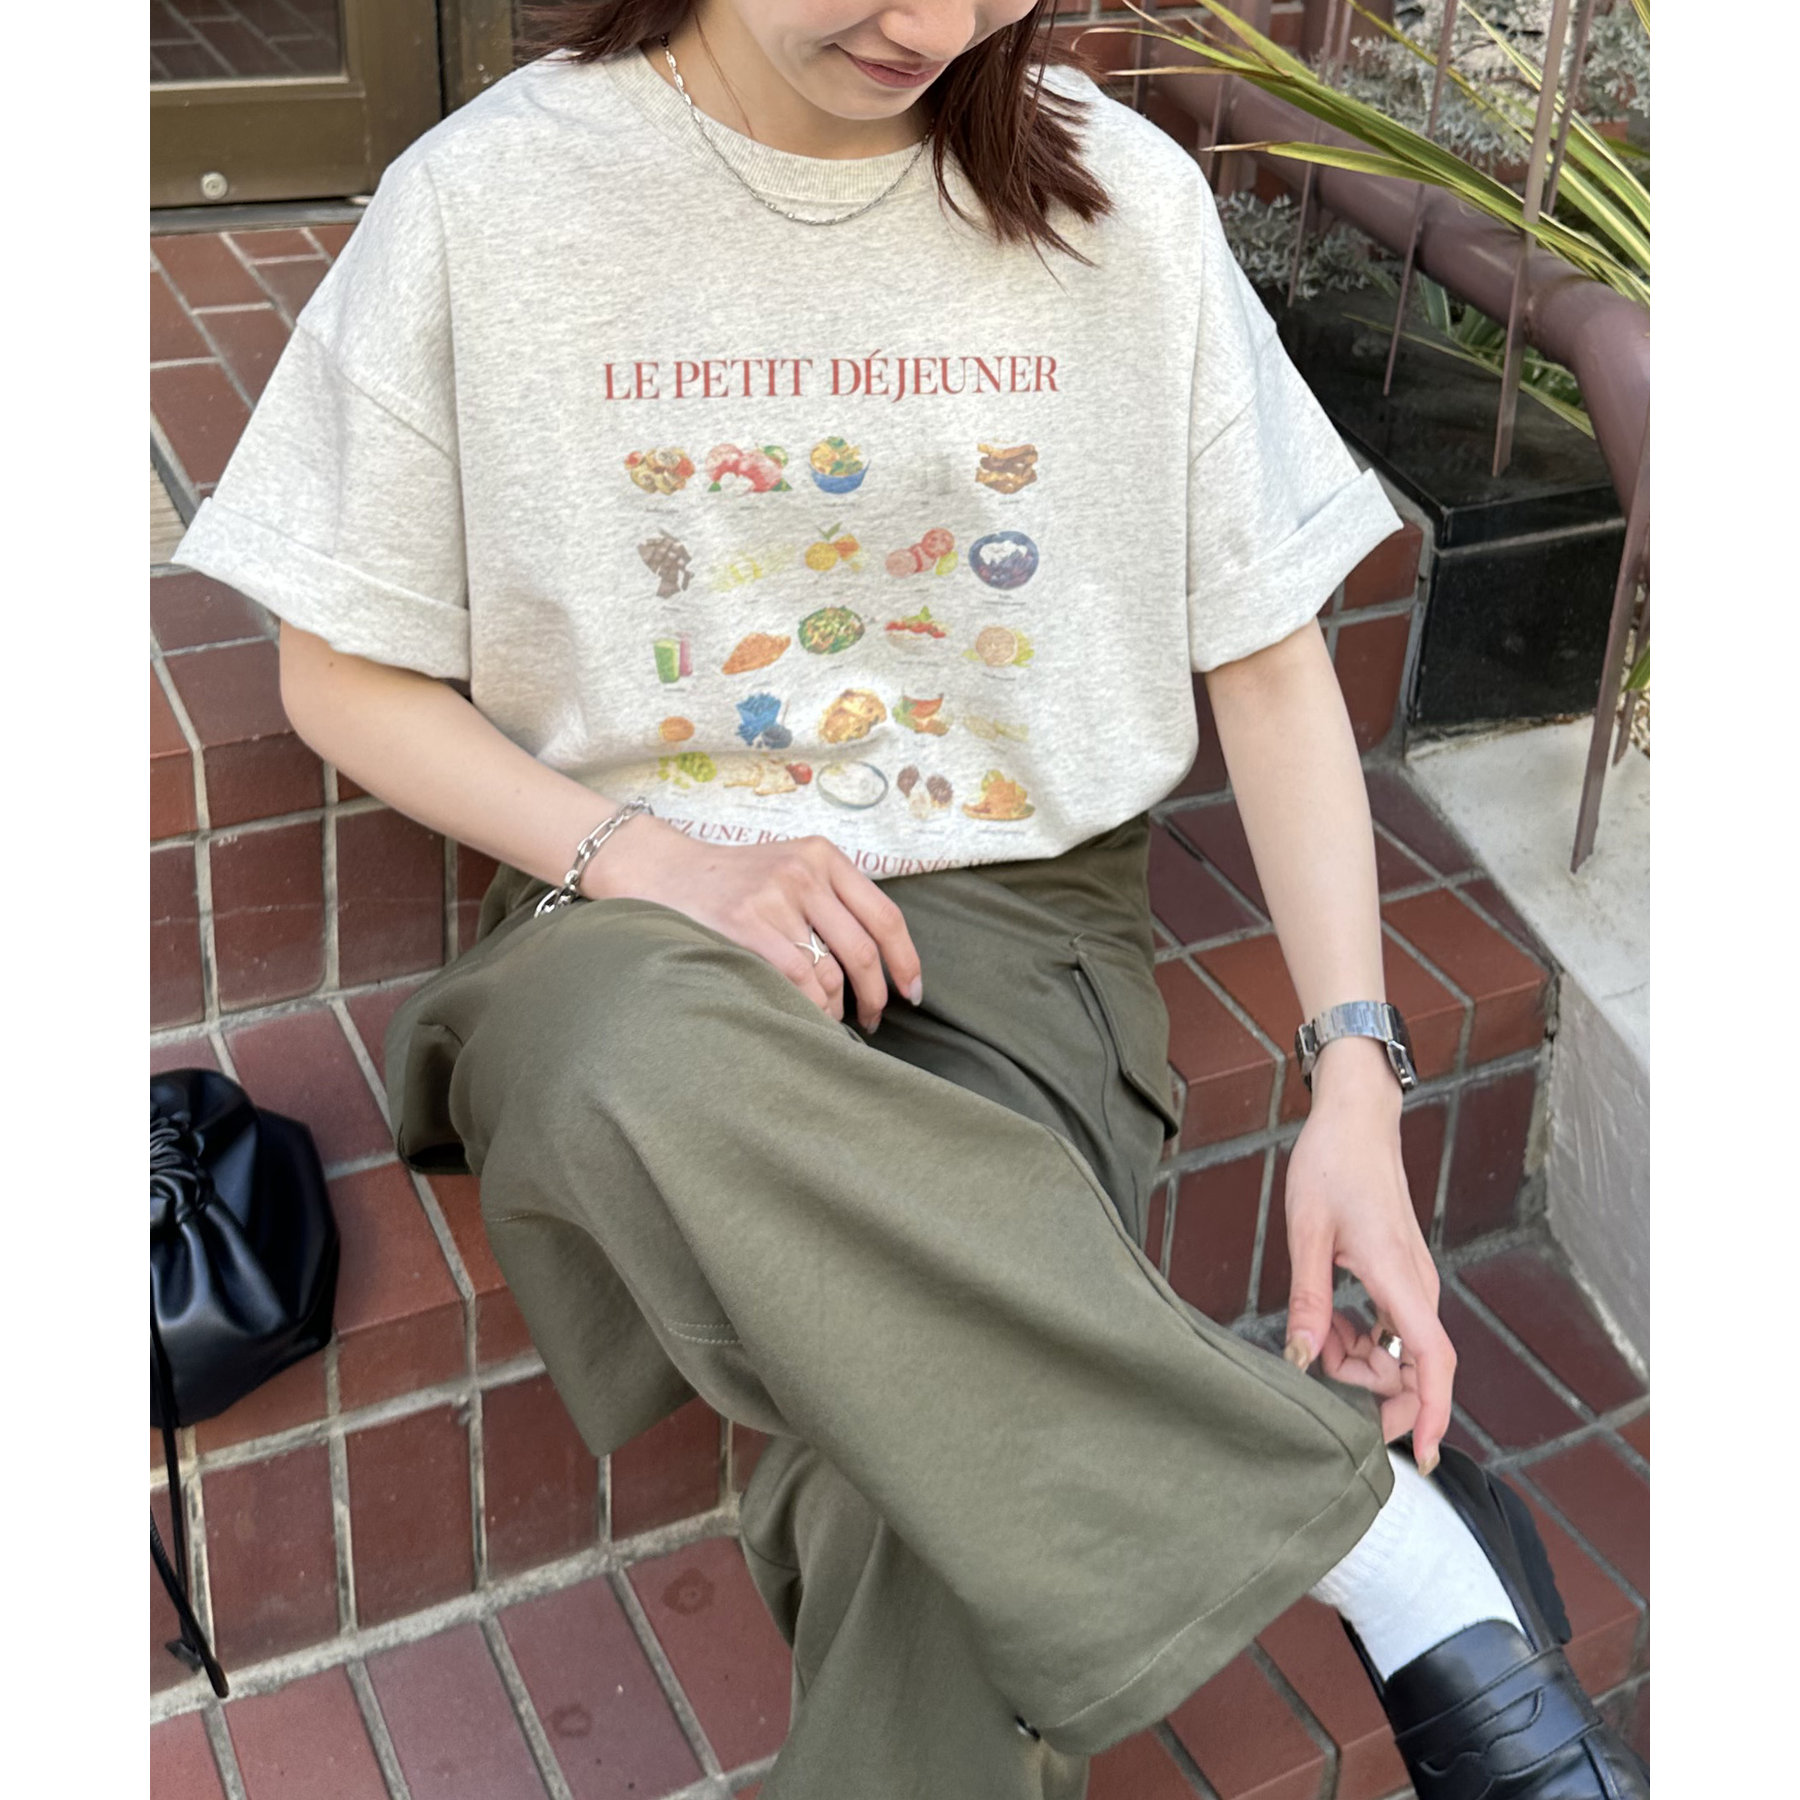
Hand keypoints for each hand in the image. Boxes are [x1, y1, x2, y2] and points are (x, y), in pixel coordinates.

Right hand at [593, 819, 922, 1032]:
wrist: (665, 871)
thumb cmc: (736, 882)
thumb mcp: (790, 869)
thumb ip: (833, 899)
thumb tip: (884, 962)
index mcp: (824, 856)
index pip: (886, 915)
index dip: (906, 961)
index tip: (912, 992)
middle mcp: (804, 872)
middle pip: (864, 950)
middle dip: (876, 996)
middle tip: (874, 1020)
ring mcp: (775, 897)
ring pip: (830, 972)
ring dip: (837, 1008)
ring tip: (832, 1020)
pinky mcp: (746, 924)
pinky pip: (797, 980)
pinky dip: (810, 1007)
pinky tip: (809, 1018)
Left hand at [1281, 1037, 1455, 1473]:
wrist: (1356, 1119)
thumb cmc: (1330, 1164)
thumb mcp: (1306, 1232)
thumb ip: (1308, 1300)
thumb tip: (1302, 1358)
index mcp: (1398, 1276)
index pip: (1432, 1360)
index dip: (1430, 1413)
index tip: (1420, 1456)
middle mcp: (1417, 1286)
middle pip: (1413, 1368)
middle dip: (1370, 1387)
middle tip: (1315, 1365)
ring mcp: (1412, 1282)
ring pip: (1399, 1351)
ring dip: (1360, 1361)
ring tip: (1314, 1333)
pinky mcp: (1401, 1278)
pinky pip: (1391, 1329)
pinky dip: (1361, 1339)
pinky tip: (1327, 1323)